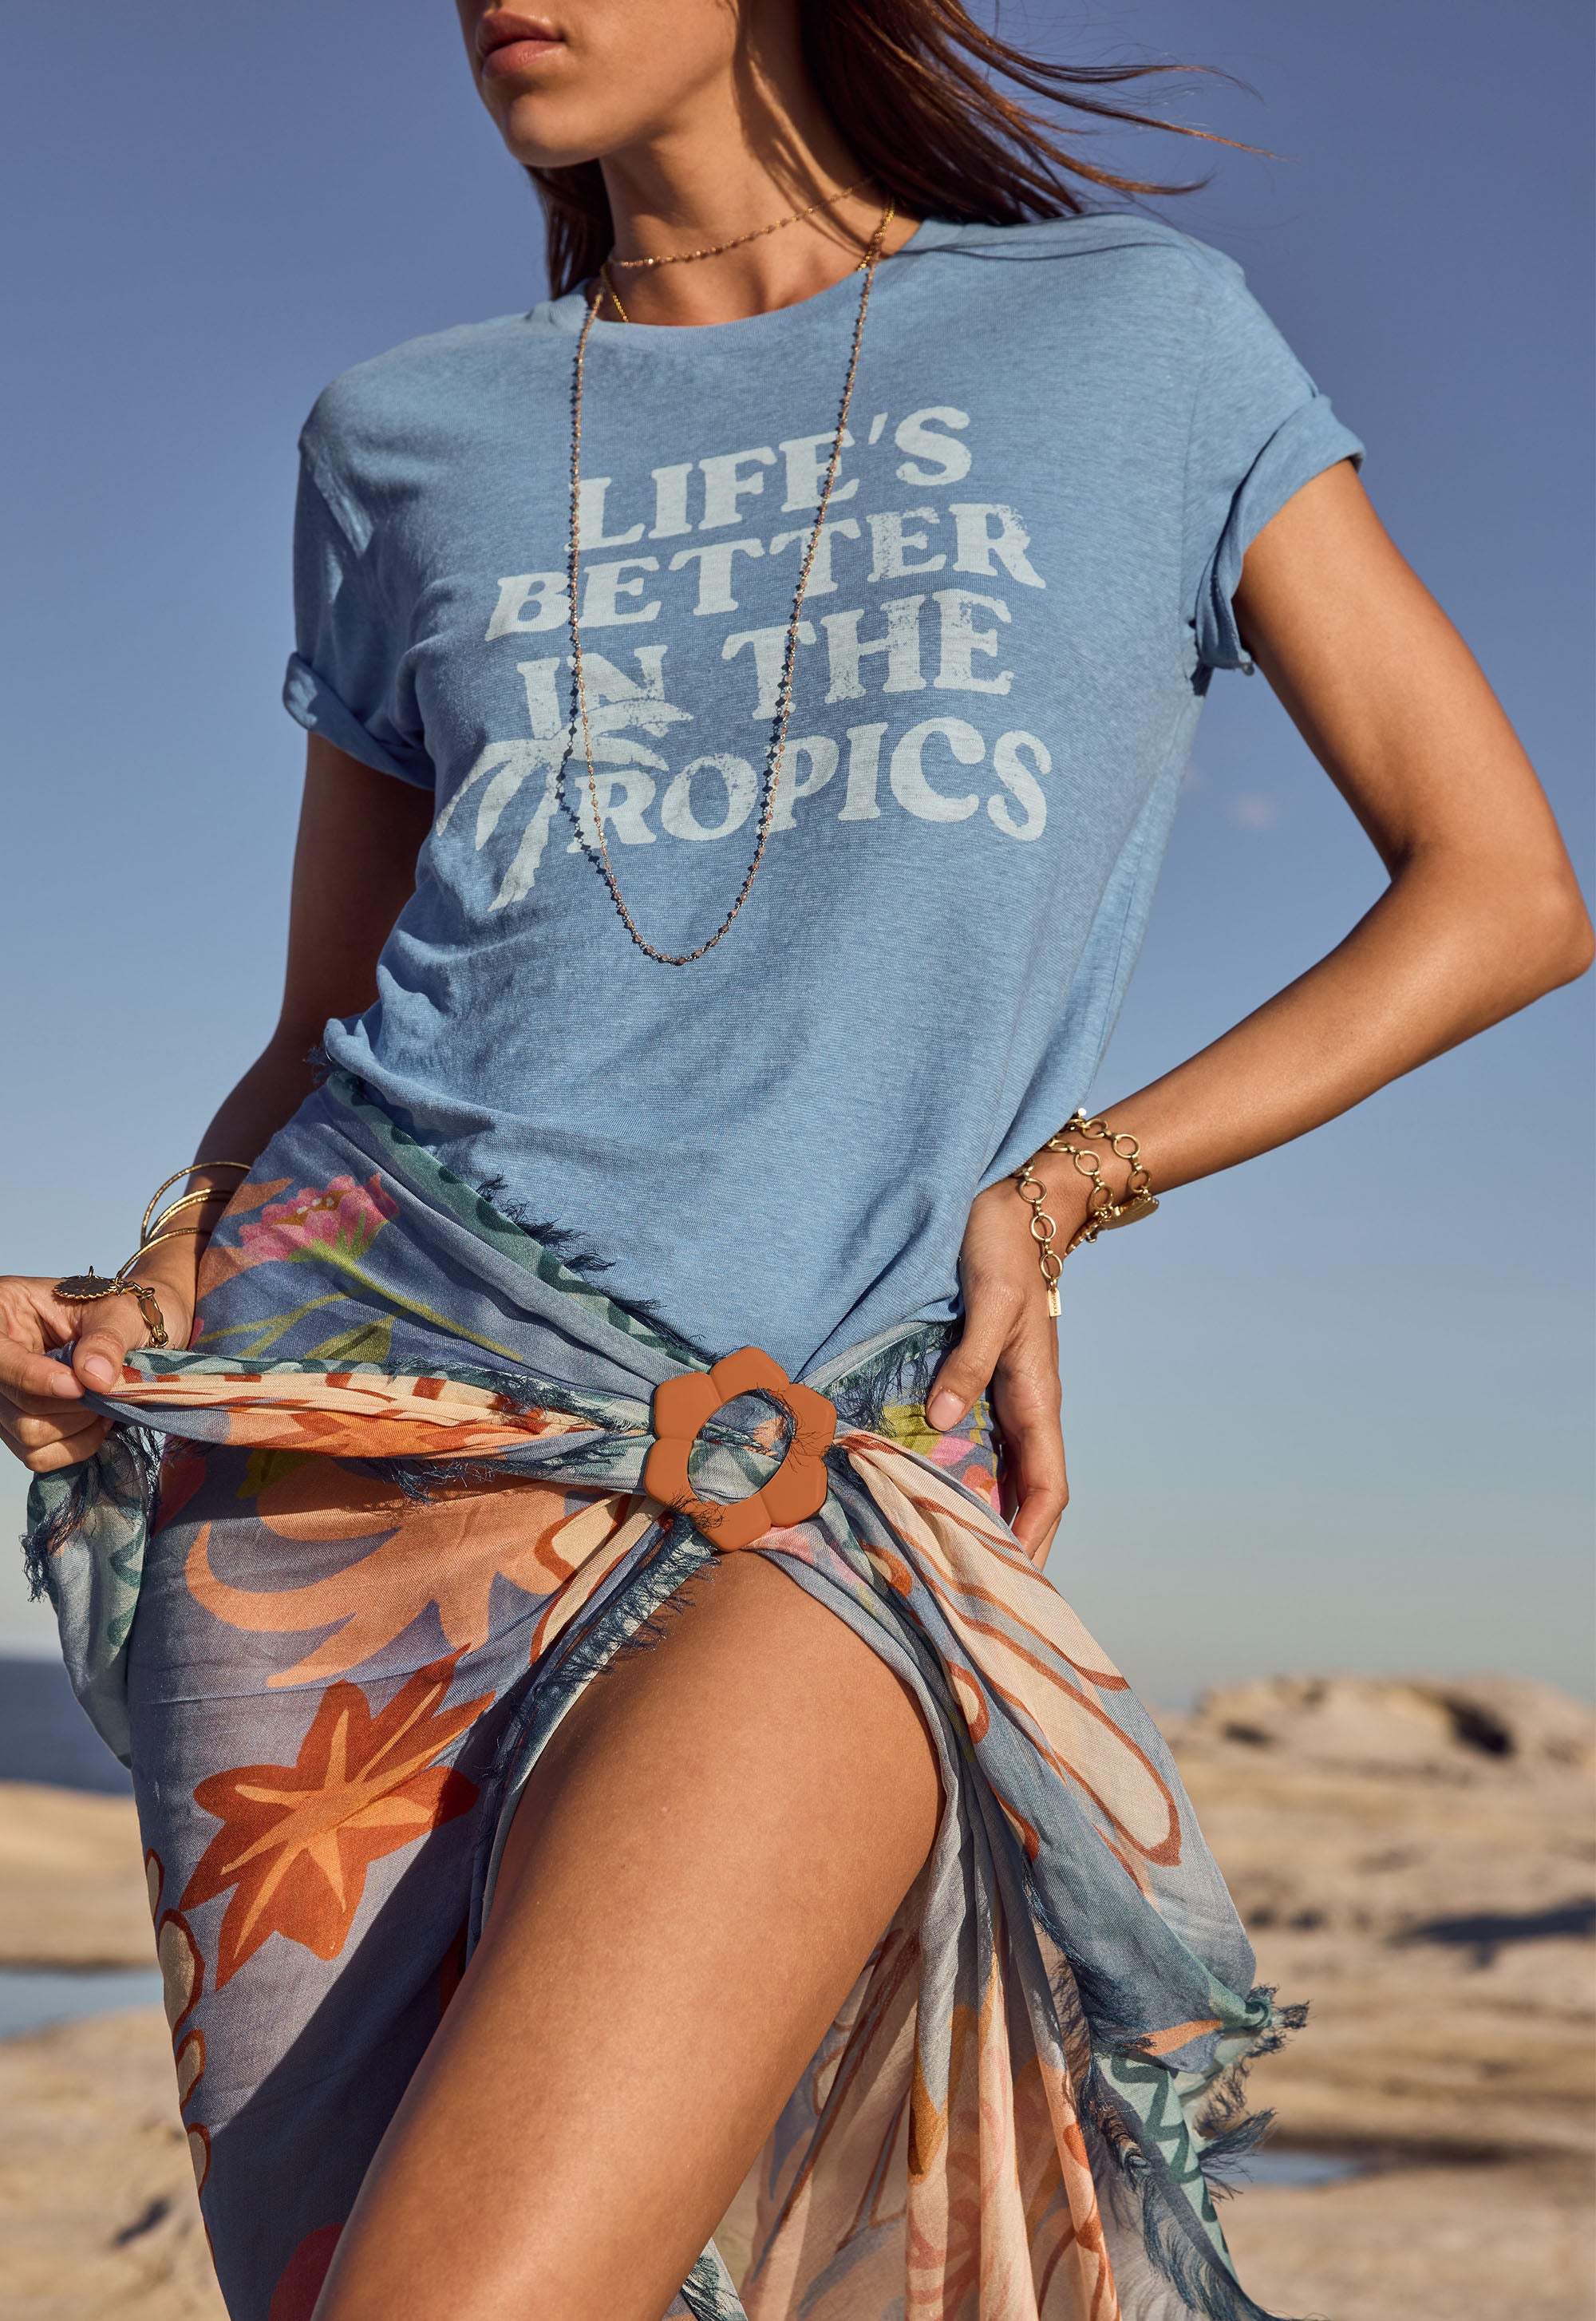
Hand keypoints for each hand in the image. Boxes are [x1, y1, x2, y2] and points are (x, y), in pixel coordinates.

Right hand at [0, 1271, 194, 1475]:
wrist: (139, 1330)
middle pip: (15, 1402)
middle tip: (108, 1391)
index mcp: (6, 1310)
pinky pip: (38, 1455)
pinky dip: (75, 1446)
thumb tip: (95, 1379)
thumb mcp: (120, 1313)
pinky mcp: (21, 1423)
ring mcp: (6, 1394)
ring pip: (26, 1434)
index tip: (78, 1387)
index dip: (34, 1377)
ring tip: (106, 1405)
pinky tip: (97, 1422)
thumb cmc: (123, 1311)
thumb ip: (107, 1341)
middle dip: (71, 1404)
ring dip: (78, 1427)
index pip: (0, 1358)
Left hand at [924, 1155, 1093, 1566]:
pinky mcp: (983, 1376)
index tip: (1009, 1578)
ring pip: (1002, 1472)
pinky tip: (930, 1490)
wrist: (1019, 1201)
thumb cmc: (1005, 1247)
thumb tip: (942, 1424)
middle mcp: (1025, 1406)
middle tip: (969, 1586)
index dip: (1033, 1536)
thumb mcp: (989, 1304)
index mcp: (1036, 1397)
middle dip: (1007, 1540)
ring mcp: (1005, 1394)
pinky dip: (962, 1474)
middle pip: (1026, 1494)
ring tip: (944, 1554)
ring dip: (982, 1512)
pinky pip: (978, 1443)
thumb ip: (967, 1364)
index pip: (1048, 1489)